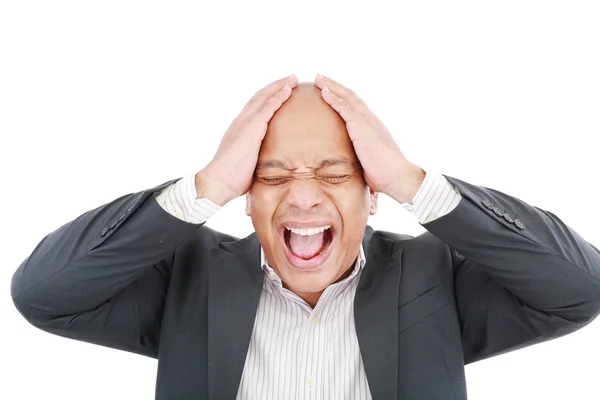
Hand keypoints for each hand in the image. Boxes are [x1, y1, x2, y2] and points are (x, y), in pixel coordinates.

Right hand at [196, 74, 298, 205]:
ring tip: (293, 78)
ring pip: (264, 97)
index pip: (255, 108)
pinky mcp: (252, 128)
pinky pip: (267, 107)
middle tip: (290, 79)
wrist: (218, 181)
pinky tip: (289, 90)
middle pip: (260, 97)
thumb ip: (257, 159)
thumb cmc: (232, 179)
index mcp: (239, 129)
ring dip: (279, 86)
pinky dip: (278, 96)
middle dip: (275, 87)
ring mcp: (245, 123)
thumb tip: (268, 167)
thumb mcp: (248, 165)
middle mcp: (241, 121)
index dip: (267, 98)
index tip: (280, 91)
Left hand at [314, 74, 424, 203]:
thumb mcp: (368, 162)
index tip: (330, 90)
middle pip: (350, 97)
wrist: (396, 176)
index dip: (343, 97)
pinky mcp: (361, 127)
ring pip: (347, 98)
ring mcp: (367, 122)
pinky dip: (333, 98)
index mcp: (372, 127)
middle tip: (320, 77)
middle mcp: (370, 120)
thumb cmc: (384, 174)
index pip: (356, 107)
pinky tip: (323, 92)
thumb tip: (351, 165)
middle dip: (335, 86)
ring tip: (318, 78)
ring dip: (331, 86)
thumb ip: (359, 157)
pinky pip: (345, 108)